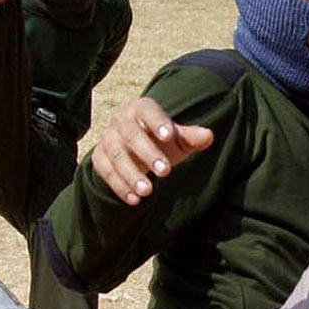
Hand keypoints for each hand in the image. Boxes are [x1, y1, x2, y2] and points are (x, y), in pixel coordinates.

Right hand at [90, 96, 214, 204]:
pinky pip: (106, 172)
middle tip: (166, 172)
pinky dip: (119, 187)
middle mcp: (121, 120)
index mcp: (141, 109)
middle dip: (148, 153)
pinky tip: (135, 200)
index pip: (148, 110)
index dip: (157, 121)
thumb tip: (208, 136)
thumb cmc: (160, 140)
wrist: (134, 149)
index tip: (170, 136)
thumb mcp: (177, 139)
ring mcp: (108, 139)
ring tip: (148, 191)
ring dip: (132, 175)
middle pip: (131, 135)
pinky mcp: (99, 157)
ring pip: (117, 156)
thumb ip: (191, 137)